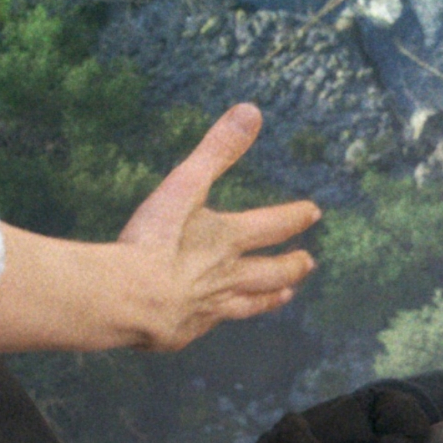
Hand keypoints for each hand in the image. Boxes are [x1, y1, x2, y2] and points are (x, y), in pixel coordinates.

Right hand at [0, 104, 318, 355]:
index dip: (293, 218)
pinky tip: (216, 320)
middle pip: (268, 271)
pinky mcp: (184, 331)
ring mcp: (208, 307)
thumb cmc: (154, 240)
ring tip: (285, 295)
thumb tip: (252, 111)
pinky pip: (208, 324)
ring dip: (269, 297)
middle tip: (309, 263)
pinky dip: (217, 319)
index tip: (313, 214)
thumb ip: (217, 149)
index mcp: (227, 239)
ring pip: (249, 302)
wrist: (129, 298)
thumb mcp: (185, 185)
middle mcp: (226, 276)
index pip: (271, 226)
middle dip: (290, 265)